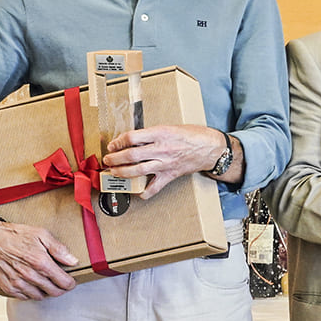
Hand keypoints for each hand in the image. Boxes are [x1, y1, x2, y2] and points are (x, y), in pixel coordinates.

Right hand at [0, 220, 78, 298]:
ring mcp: (17, 282)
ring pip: (40, 296)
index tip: (71, 281)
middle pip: (53, 292)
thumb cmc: (15, 235)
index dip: (70, 283)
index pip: (63, 282)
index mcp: (40, 262)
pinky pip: (24, 297)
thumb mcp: (42, 234)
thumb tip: (73, 261)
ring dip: (45, 291)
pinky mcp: (7, 286)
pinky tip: (32, 284)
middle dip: (60, 288)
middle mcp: (29, 275)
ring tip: (46, 282)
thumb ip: (59, 249)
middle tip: (60, 282)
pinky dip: (31, 293)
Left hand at [102, 124, 223, 197]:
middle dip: (114, 158)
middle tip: (108, 160)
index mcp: (161, 133)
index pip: (132, 137)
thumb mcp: (171, 127)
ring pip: (137, 170)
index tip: (113, 145)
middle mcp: (161, 149)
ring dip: (122, 172)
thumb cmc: (194, 135)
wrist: (212, 148)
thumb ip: (152, 134)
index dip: (118, 142)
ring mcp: (165, 163)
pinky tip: (138, 192)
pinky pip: (154, 187)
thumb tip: (134, 140)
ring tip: (114, 172)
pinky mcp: (170, 175)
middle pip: (131, 155)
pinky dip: (145, 192)